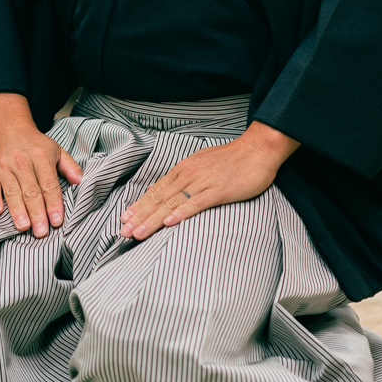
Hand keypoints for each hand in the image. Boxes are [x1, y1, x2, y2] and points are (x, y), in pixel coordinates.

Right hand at [0, 92, 83, 237]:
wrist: (8, 128)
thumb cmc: (35, 145)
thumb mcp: (56, 150)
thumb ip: (70, 167)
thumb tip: (81, 182)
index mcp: (41, 157)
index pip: (49, 184)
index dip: (53, 203)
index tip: (57, 221)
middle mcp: (22, 161)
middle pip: (31, 191)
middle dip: (37, 213)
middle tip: (41, 232)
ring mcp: (4, 166)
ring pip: (12, 191)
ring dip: (18, 210)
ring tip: (24, 227)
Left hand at [120, 121, 299, 240]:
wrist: (258, 149)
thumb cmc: (233, 159)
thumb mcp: (203, 165)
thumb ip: (187, 177)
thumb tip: (171, 190)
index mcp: (183, 169)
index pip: (156, 190)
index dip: (139, 205)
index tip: (124, 218)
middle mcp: (188, 175)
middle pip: (159, 198)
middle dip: (139, 216)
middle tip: (123, 231)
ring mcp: (203, 182)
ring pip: (172, 203)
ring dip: (153, 219)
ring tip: (137, 233)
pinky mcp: (219, 190)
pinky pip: (196, 203)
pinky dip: (182, 213)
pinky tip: (169, 223)